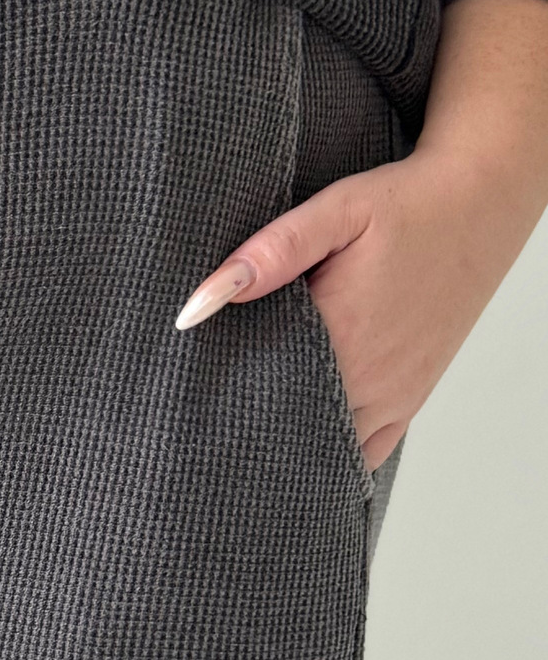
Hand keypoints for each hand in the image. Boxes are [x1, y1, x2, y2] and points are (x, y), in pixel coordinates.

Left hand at [173, 0, 547, 472]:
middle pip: (288, 429)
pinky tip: (291, 452)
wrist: (481, 204)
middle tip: (192, 431)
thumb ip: (269, 254)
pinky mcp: (408, 400)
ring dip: (283, 443)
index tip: (178, 402)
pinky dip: (327, 456)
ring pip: (323, 447)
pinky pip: (361, 453)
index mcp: (343, 337)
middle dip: (242, 430)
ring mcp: (392, 397)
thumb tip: (200, 303)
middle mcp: (370, 380)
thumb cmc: (407, 204)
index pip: (259, 393)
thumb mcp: (336, 211)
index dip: (216, 402)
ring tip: (232, 441)